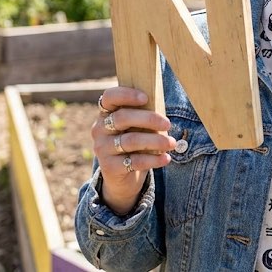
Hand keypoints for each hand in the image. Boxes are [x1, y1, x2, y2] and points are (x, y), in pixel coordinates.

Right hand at [93, 87, 175, 214]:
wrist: (122, 177)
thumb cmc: (134, 142)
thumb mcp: (136, 127)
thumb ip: (143, 114)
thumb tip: (163, 105)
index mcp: (106, 113)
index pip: (109, 97)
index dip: (126, 95)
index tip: (146, 98)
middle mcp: (100, 129)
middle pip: (122, 118)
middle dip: (148, 119)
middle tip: (168, 124)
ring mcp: (103, 148)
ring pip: (131, 140)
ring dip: (155, 141)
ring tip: (172, 143)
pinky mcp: (110, 167)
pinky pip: (134, 161)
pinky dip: (153, 159)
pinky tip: (166, 158)